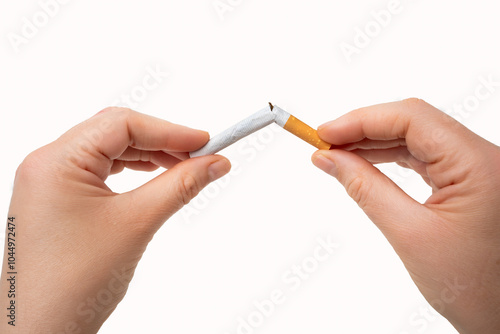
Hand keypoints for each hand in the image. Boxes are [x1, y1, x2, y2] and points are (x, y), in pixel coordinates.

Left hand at [0, 107, 230, 332]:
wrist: (42, 330)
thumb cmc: (76, 283)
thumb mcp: (136, 224)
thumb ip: (180, 185)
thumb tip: (215, 163)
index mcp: (56, 161)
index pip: (122, 124)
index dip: (170, 130)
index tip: (206, 143)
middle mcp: (46, 164)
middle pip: (114, 131)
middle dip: (160, 141)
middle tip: (199, 156)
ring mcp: (48, 181)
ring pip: (107, 149)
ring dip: (147, 154)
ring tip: (181, 167)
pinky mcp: (56, 198)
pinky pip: (98, 169)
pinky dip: (130, 170)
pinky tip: (151, 177)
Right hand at [312, 99, 499, 333]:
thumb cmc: (471, 287)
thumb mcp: (408, 234)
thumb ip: (365, 188)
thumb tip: (328, 159)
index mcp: (478, 165)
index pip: (412, 118)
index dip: (362, 119)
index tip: (323, 133)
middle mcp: (482, 157)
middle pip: (413, 122)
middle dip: (364, 129)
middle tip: (323, 144)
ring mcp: (476, 167)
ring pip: (416, 137)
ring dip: (373, 142)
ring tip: (336, 154)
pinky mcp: (468, 178)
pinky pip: (423, 155)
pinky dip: (389, 157)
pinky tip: (364, 162)